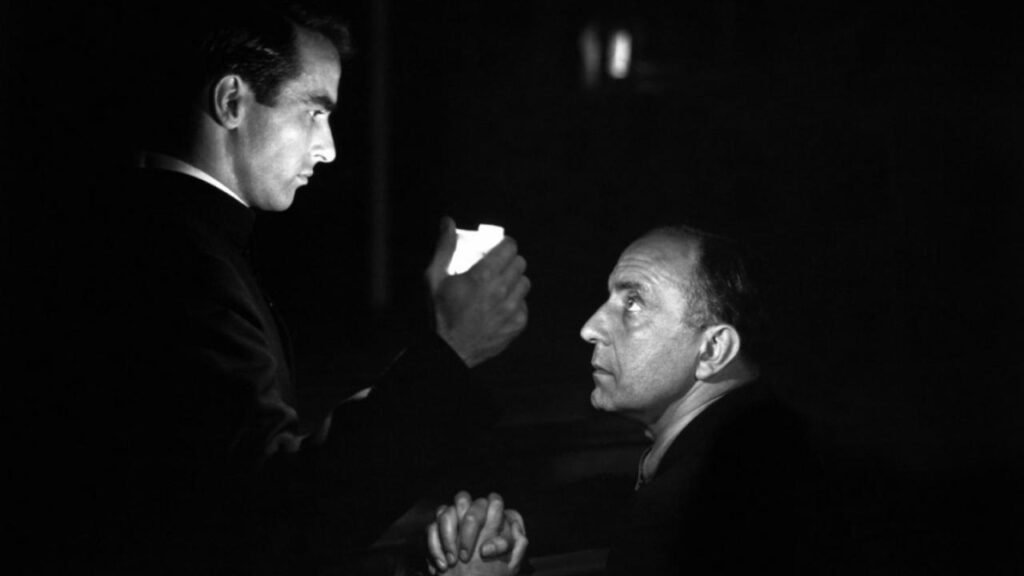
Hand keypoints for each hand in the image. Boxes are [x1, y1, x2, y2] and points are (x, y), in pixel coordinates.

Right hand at [426, 218, 529, 367]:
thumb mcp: (435, 277)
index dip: (505, 245)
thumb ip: (445, 247)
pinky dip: (515, 303)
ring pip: (525, 282)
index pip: (510, 247)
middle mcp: (502, 290)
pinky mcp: (517, 324)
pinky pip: (524, 304)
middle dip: (509, 261)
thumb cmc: (440, 313)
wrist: (449, 350)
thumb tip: (448, 221)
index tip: (499, 248)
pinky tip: (500, 306)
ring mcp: (512, 309)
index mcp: (483, 275)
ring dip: (514, 281)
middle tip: (497, 267)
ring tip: (499, 287)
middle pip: (520, 263)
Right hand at [426, 491, 527, 575]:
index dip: (491, 520)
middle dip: (465, 532)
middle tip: (464, 558)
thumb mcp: (510, 564)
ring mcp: (453, 520)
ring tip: (450, 563)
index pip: (494, 502)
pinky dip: (434, 548)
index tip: (485, 552)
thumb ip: (517, 544)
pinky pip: (431, 528)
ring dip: (447, 539)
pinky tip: (441, 567)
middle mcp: (473, 514)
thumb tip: (515, 528)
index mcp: (493, 517)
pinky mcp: (436, 530)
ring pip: (446, 512)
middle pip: (466, 501)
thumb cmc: (493, 574)